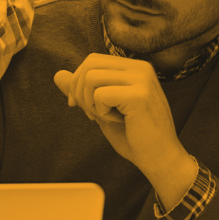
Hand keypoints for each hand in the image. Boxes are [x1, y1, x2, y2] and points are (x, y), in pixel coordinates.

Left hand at [52, 56, 192, 202]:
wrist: (160, 158)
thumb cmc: (136, 137)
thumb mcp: (103, 109)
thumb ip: (83, 90)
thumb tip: (58, 75)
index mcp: (134, 67)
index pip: (93, 60)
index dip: (78, 82)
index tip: (82, 106)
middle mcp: (140, 68)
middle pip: (89, 64)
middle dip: (80, 92)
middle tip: (92, 114)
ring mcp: (141, 79)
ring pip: (91, 77)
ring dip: (91, 103)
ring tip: (108, 117)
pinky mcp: (139, 94)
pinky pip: (100, 95)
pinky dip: (102, 112)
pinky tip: (120, 121)